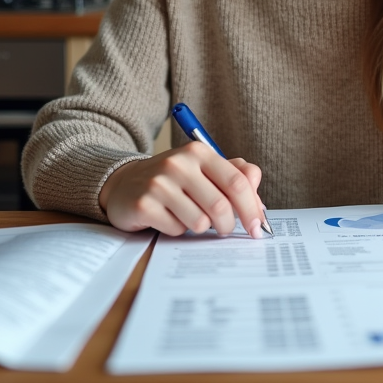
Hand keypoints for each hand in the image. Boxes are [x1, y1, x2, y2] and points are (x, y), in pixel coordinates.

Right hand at [98, 143, 266, 237]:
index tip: (258, 227)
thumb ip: (234, 176)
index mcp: (199, 152)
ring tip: (187, 216)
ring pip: (200, 222)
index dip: (252, 209)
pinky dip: (177, 230)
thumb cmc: (173, 181)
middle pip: (221, 206)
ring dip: (199, 227)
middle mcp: (179, 164)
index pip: (238, 183)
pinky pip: (176, 230)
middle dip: (228, 226)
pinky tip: (167, 218)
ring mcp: (159, 184)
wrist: (124, 184)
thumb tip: (257, 193)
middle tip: (224, 230)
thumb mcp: (203, 170)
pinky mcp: (143, 204)